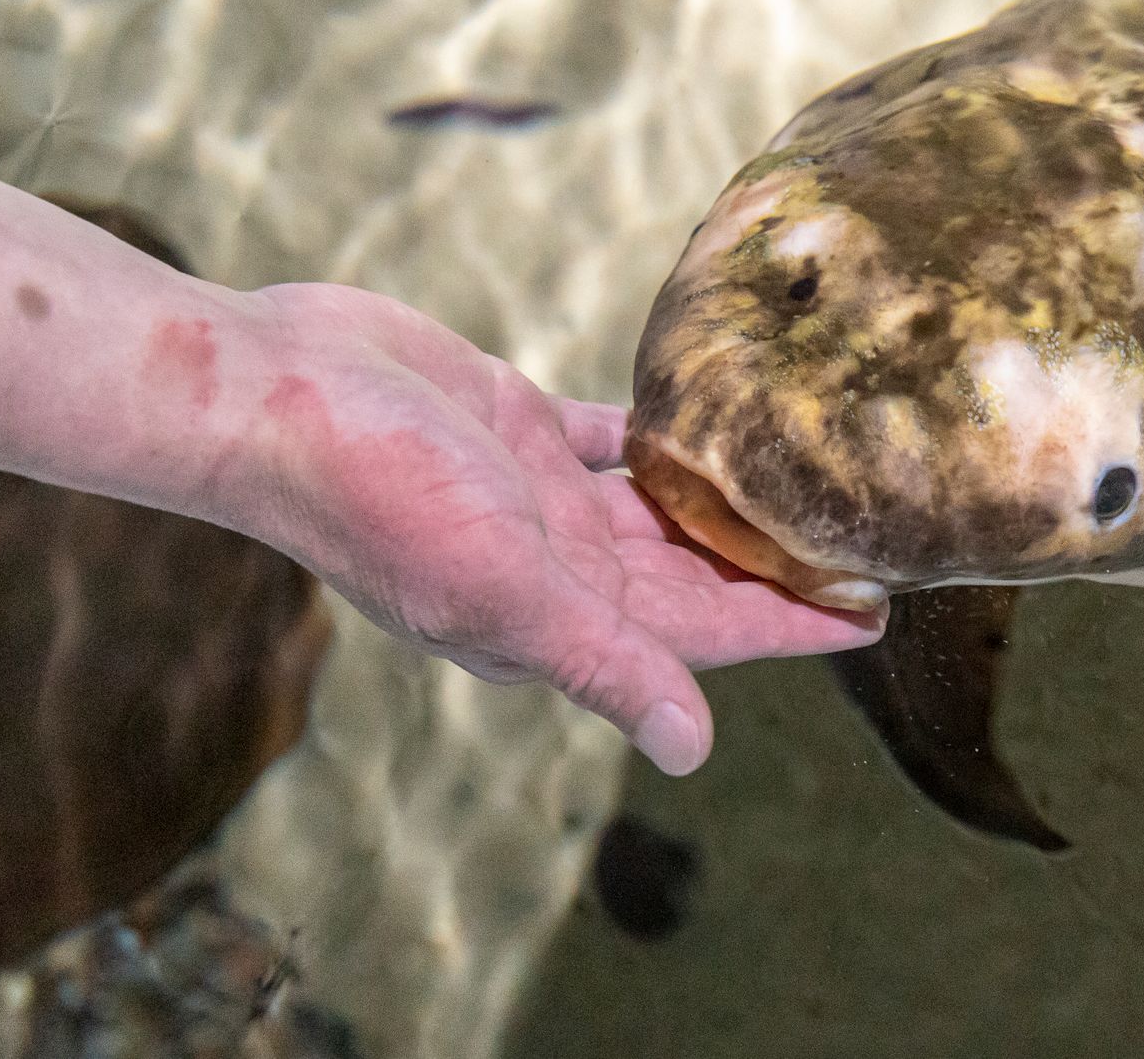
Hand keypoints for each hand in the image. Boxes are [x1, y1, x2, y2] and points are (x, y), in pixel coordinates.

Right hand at [234, 283, 885, 774]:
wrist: (268, 394)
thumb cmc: (376, 494)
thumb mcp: (500, 586)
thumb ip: (603, 660)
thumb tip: (693, 749)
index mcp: (558, 615)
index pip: (705, 632)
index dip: (790, 623)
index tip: (875, 611)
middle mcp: (555, 563)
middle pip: (695, 572)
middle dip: (776, 562)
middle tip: (865, 532)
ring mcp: (533, 493)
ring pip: (658, 505)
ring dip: (725, 498)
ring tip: (807, 478)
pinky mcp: (512, 422)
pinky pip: (608, 434)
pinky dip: (658, 430)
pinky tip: (709, 412)